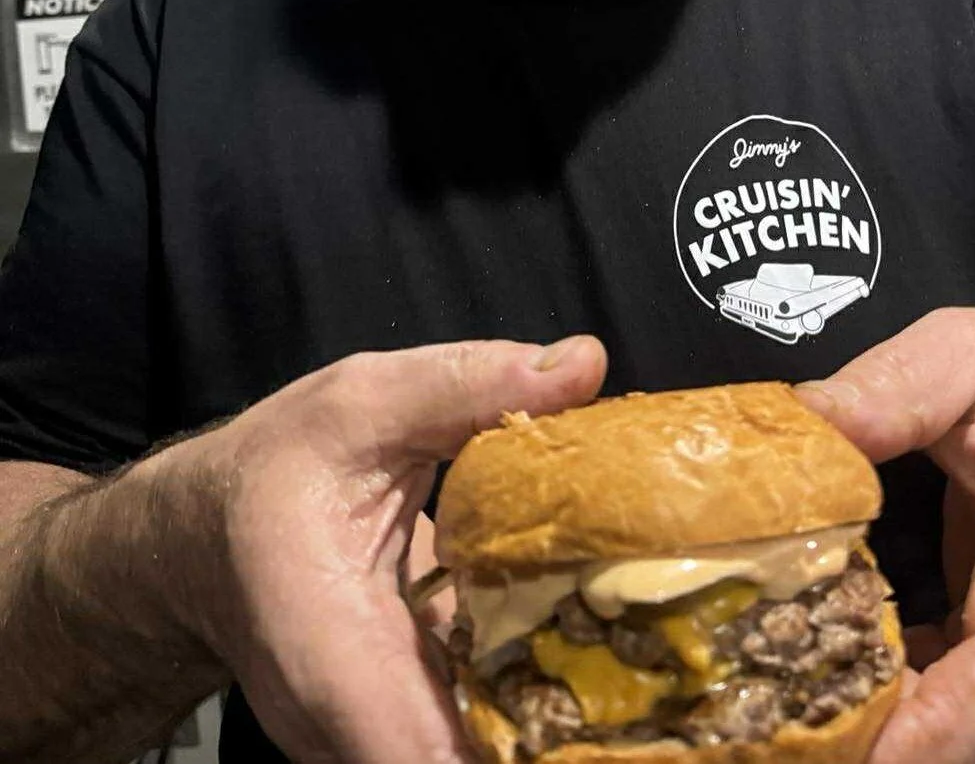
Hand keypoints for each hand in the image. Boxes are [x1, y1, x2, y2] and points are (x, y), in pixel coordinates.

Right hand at [143, 336, 606, 762]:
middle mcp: (348, 732)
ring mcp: (369, 745)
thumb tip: (585, 364)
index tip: (590, 719)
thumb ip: (471, 383)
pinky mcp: (395, 733)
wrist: (204, 535)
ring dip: (550, 721)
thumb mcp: (367, 402)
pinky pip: (470, 736)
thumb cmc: (273, 468)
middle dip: (557, 733)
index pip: (430, 759)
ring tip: (644, 665)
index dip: (519, 749)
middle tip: (657, 677)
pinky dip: (529, 704)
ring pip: (474, 756)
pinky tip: (595, 653)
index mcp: (333, 660)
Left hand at [799, 308, 974, 763]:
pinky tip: (839, 697)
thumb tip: (806, 421)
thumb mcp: (973, 350)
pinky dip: (911, 734)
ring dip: (899, 746)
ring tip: (803, 723)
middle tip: (793, 735)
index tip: (864, 748)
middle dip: (900, 752)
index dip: (947, 727)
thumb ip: (895, 385)